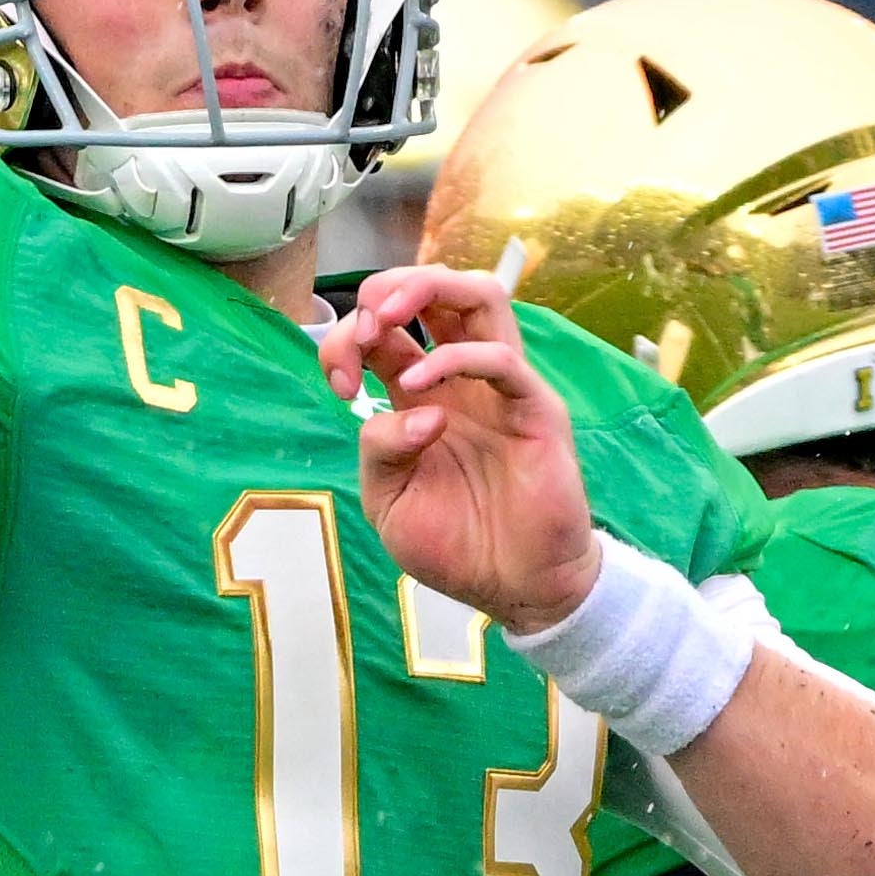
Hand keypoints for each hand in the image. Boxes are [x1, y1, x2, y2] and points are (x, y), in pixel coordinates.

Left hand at [321, 262, 602, 636]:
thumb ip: (379, 450)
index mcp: (422, 394)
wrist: (513, 588)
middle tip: (367, 324)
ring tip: (390, 319)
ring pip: (481, 298)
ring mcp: (501, 389)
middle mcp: (462, 380)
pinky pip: (503, 360)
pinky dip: (456, 358)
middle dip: (390, 288)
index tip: (339, 383)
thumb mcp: (388, 502)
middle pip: (436, 292)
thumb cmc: (454, 544)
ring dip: (429, 288)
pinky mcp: (535, 410)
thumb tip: (411, 410)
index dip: (352, 338)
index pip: (387, 331)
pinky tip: (421, 387)